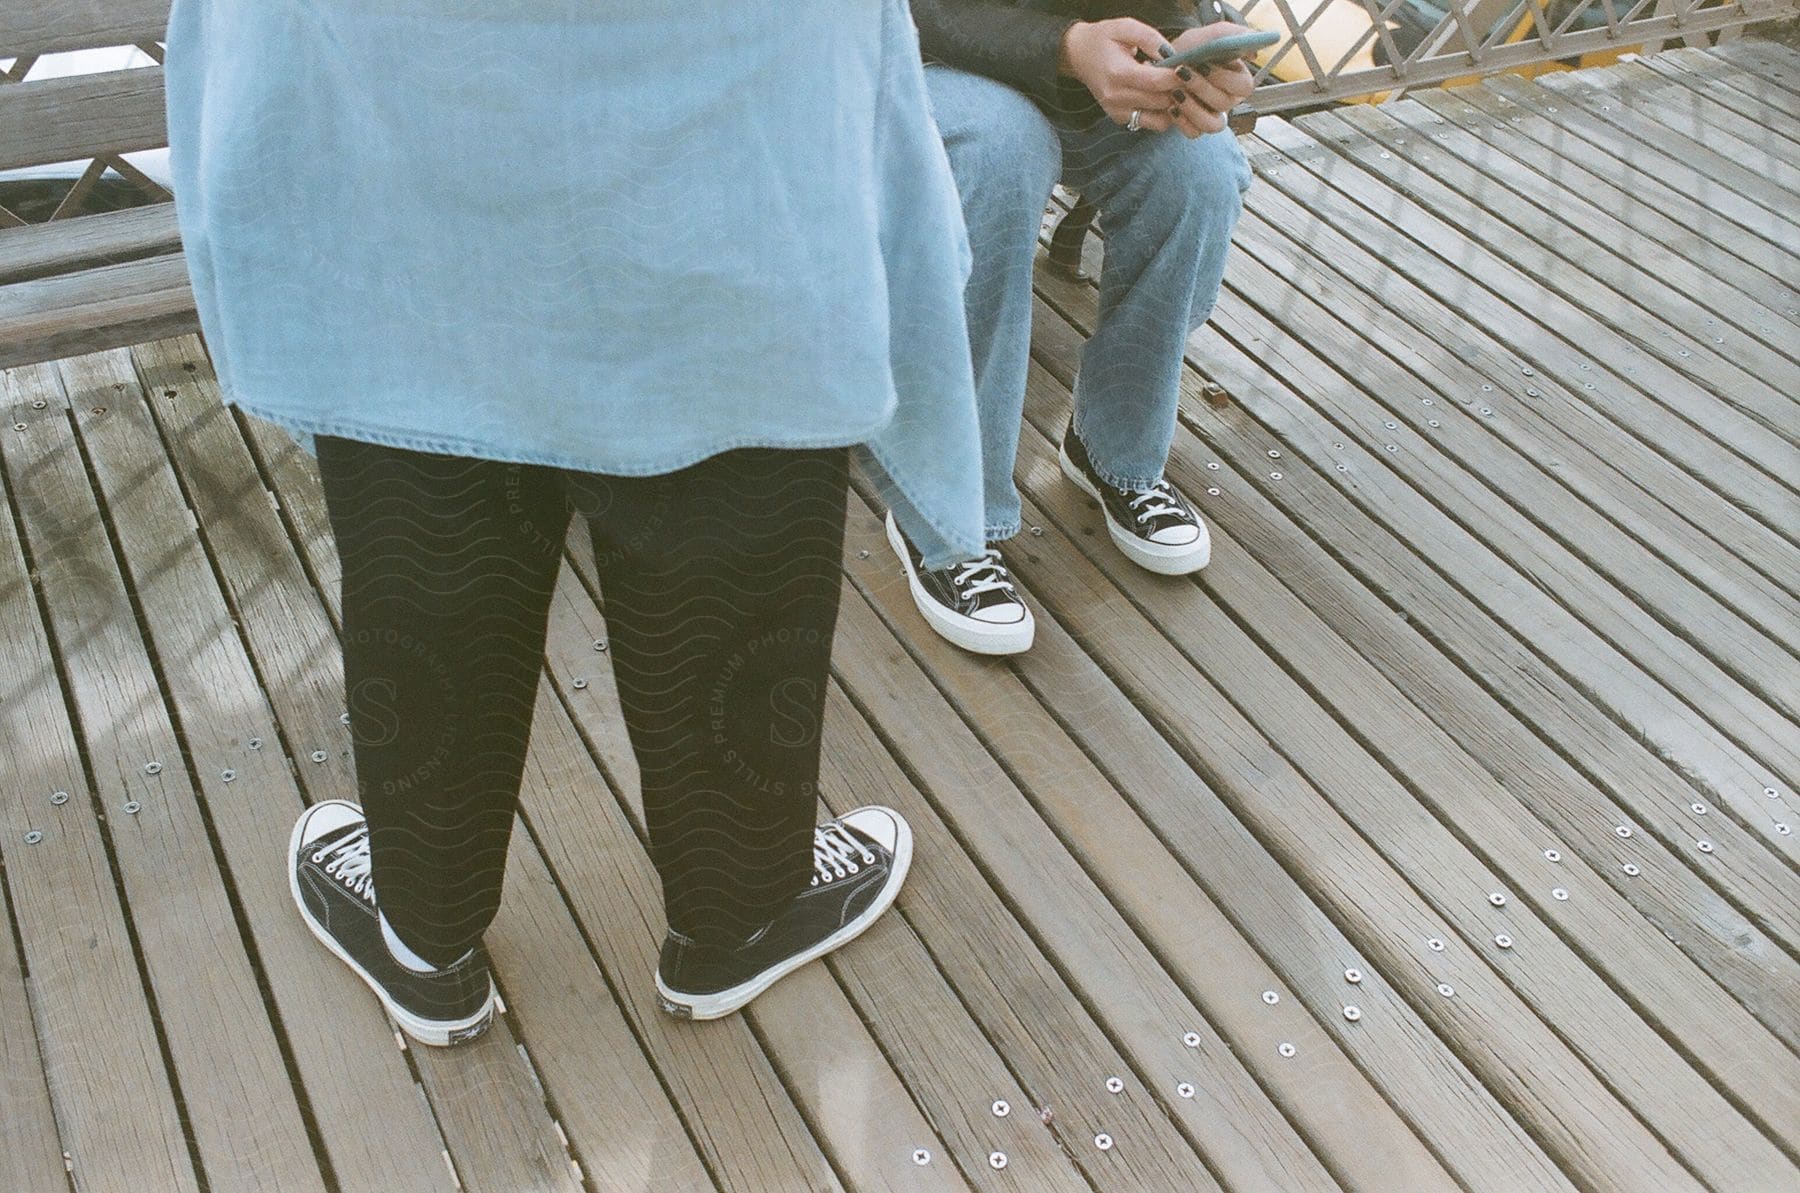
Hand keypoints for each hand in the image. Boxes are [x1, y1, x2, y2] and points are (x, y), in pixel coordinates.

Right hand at [1058, 18, 1190, 133]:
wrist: (1078, 55)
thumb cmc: (1104, 39)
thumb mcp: (1125, 27)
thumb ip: (1151, 38)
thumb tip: (1173, 55)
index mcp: (1118, 73)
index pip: (1156, 82)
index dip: (1178, 76)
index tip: (1188, 66)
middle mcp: (1116, 98)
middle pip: (1161, 102)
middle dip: (1179, 90)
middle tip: (1187, 77)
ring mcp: (1117, 112)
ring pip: (1161, 120)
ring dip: (1173, 106)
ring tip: (1174, 88)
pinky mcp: (1120, 120)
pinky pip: (1152, 124)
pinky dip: (1163, 113)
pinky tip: (1163, 96)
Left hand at [1164, 24, 1259, 137]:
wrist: (1164, 62)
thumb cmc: (1192, 47)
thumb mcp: (1212, 35)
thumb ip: (1234, 35)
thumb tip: (1255, 47)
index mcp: (1238, 79)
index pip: (1244, 87)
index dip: (1224, 78)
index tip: (1204, 65)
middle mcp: (1228, 100)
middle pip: (1225, 104)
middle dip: (1201, 88)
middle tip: (1181, 72)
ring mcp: (1212, 115)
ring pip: (1212, 125)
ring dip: (1192, 108)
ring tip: (1175, 91)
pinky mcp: (1195, 127)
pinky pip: (1194, 133)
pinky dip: (1181, 120)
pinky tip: (1171, 106)